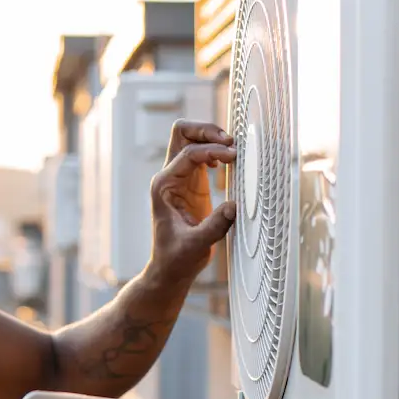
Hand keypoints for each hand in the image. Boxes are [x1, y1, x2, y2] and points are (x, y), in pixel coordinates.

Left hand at [149, 120, 236, 286]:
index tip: (233, 156)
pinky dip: (215, 151)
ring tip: (233, 148)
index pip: (188, 154)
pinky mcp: (192, 183)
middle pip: (182, 133)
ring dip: (211, 137)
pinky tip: (228, 161)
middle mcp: (169, 176)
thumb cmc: (176, 258)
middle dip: (205, 130)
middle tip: (230, 141)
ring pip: (191, 139)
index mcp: (164, 186)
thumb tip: (234, 207)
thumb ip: (214, 226)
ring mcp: (180, 177)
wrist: (170, 268)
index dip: (212, 151)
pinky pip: (202, 155)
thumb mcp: (196, 245)